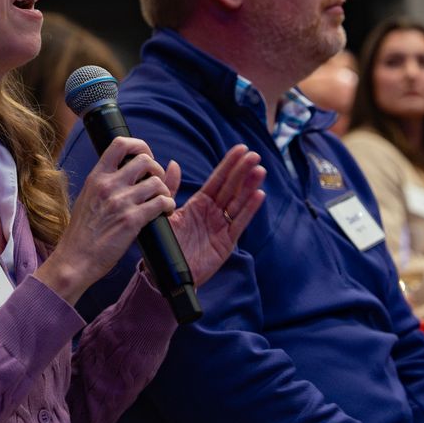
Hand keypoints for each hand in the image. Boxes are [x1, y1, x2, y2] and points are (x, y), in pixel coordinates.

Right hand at [36, 136, 177, 303]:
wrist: (75, 260)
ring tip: (162, 200)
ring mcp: (121, 202)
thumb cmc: (82, 232)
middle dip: (157, 170)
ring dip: (166, 190)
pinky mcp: (132, 220)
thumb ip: (107, 182)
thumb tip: (128, 168)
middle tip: (156, 184)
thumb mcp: (89, 198)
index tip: (146, 156)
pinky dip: (169, 205)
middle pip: (145, 160)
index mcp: (96, 177)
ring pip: (157, 181)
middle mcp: (108, 185)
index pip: (120, 143)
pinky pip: (162, 202)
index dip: (140, 145)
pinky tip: (165, 211)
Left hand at [166, 145, 263, 286]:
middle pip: (231, 188)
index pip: (217, 180)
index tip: (241, 149)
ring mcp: (221, 227)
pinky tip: (258, 194)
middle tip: (254, 155)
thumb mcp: (166, 212)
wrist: (164, 273)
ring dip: (249, 186)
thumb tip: (174, 164)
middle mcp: (213, 213)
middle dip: (242, 171)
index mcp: (199, 204)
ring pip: (238, 203)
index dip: (229, 165)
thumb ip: (170, 188)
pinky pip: (238, 223)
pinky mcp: (226, 243)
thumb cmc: (165, 243)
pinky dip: (249, 209)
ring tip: (259, 170)